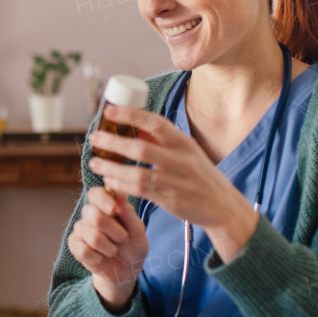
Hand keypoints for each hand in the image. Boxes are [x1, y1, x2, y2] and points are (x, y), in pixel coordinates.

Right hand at [67, 186, 148, 311]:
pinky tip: (101, 257)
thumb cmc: (133, 247)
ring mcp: (80, 229)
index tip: (113, 210)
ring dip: (109, 248)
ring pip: (93, 236)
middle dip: (114, 232)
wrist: (126, 271)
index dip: (102, 200)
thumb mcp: (138, 232)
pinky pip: (84, 250)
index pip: (95, 193)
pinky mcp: (74, 245)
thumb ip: (129, 214)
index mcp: (105, 206)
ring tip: (113, 250)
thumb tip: (121, 194)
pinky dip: (98, 258)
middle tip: (122, 239)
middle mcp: (90, 214)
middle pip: (95, 216)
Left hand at [87, 104, 258, 261]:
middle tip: (94, 138)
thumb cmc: (200, 175)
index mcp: (184, 143)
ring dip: (112, 168)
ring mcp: (176, 181)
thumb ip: (161, 140)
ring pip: (138, 173)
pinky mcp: (170, 200)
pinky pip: (141, 191)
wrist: (222, 206)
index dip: (131, 115)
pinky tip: (109, 180)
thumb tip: (134, 125)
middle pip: (141, 149)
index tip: (110, 111)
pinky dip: (122, 185)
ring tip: (94, 162)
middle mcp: (181, 160)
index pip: (156, 123)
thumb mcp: (186, 151)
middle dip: (114, 142)